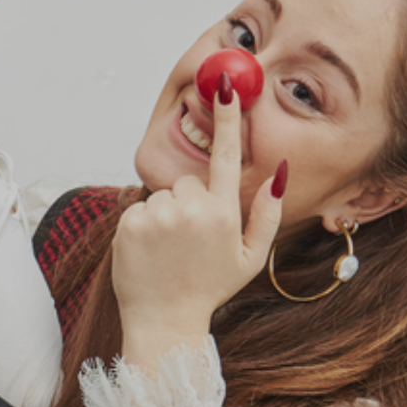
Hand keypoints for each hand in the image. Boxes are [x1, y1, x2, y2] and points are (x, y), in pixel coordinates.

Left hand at [111, 83, 282, 366]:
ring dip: (167, 215)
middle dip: (191, 202)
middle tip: (191, 239)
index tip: (225, 86)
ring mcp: (157, 215)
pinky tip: (150, 251)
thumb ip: (266, 213)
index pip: (226, 155)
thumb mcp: (251, 257)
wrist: (164, 320)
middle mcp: (189, 209)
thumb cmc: (210, 287)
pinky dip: (144, 224)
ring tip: (170, 250)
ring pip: (163, 196)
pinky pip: (139, 208)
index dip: (227, 119)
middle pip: (189, 182)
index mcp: (223, 213)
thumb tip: (278, 173)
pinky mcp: (129, 223)